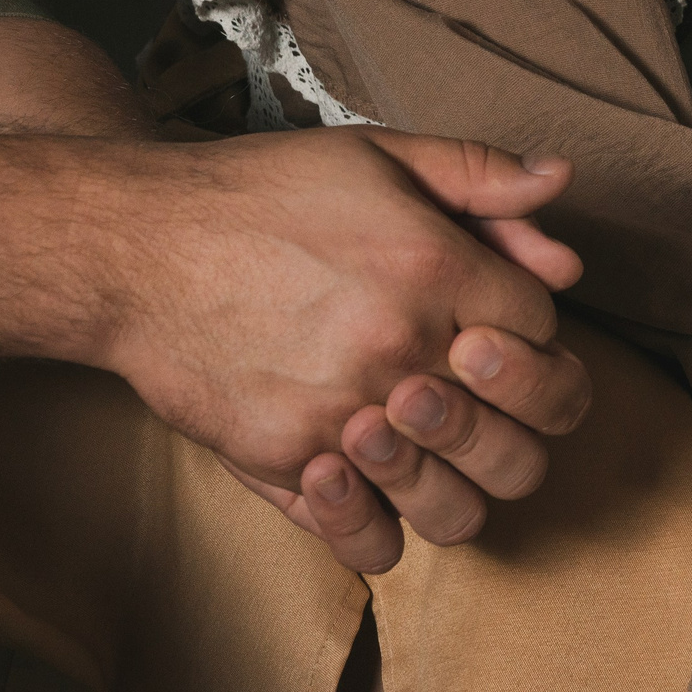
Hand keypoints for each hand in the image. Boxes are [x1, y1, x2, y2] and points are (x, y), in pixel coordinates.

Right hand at [96, 129, 592, 571]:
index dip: (531, 330)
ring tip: (430, 443)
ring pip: (461, 505)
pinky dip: (384, 527)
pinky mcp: (284, 463)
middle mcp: (400, 351)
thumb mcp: (379, 153)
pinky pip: (368, 538)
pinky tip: (372, 487)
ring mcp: (342, 418)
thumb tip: (558, 185)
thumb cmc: (261, 194)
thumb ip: (479, 174)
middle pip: (526, 434)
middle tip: (477, 389)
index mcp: (437, 268)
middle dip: (525, 416)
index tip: (491, 323)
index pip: (543, 330)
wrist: (133, 245)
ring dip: (464, 483)